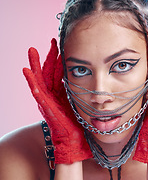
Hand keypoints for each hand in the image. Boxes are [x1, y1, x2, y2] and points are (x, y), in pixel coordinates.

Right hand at [23, 39, 91, 163]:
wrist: (74, 140)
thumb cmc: (77, 123)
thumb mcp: (77, 102)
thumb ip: (77, 90)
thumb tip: (84, 78)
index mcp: (60, 92)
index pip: (58, 72)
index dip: (59, 58)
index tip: (62, 45)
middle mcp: (52, 94)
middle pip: (48, 72)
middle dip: (48, 56)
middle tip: (51, 42)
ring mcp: (47, 101)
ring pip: (39, 79)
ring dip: (35, 64)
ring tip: (32, 51)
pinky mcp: (46, 108)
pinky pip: (38, 93)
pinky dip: (32, 82)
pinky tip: (27, 71)